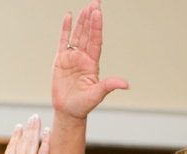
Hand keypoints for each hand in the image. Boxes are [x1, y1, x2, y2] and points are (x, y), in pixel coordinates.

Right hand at [0, 115, 49, 153]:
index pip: (12, 146)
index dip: (16, 135)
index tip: (19, 127)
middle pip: (23, 140)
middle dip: (28, 127)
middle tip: (32, 118)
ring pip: (32, 142)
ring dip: (35, 129)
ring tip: (38, 119)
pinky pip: (44, 151)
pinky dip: (46, 140)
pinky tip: (48, 131)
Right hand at [52, 1, 128, 119]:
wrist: (67, 111)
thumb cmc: (83, 105)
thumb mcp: (97, 95)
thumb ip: (109, 86)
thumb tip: (125, 84)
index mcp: (92, 64)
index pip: (96, 41)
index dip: (97, 28)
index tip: (98, 14)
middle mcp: (83, 58)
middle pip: (88, 35)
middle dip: (91, 20)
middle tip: (95, 4)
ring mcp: (72, 58)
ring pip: (77, 35)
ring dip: (81, 22)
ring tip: (85, 8)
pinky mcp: (60, 60)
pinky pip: (63, 41)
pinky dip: (65, 29)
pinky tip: (68, 18)